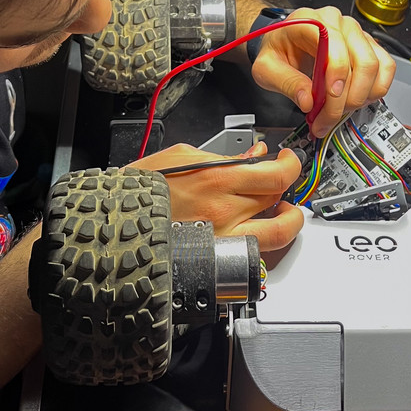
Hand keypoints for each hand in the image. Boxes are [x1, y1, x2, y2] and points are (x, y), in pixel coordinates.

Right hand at [130, 142, 302, 251]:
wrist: (119, 217)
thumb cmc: (144, 186)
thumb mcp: (184, 155)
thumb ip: (225, 155)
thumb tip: (255, 154)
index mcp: (217, 179)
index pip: (277, 174)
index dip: (291, 166)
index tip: (287, 161)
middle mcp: (225, 211)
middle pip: (279, 199)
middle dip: (287, 187)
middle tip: (283, 182)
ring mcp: (223, 238)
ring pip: (276, 233)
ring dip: (288, 220)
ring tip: (284, 212)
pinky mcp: (215, 256)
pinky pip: (253, 251)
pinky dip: (264, 240)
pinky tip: (260, 230)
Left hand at [251, 7, 396, 137]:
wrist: (283, 42)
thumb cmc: (277, 49)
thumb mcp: (266, 68)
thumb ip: (286, 83)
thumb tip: (308, 101)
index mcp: (312, 22)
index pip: (336, 48)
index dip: (338, 78)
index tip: (330, 100)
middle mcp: (338, 23)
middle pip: (363, 62)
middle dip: (349, 98)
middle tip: (329, 117)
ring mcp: (356, 33)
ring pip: (377, 67)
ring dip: (362, 97)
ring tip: (340, 110)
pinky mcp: (368, 46)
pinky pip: (386, 68)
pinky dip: (375, 90)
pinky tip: (357, 99)